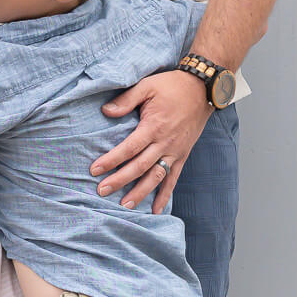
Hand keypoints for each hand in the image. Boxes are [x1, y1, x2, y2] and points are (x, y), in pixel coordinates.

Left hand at [90, 68, 210, 212]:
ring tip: (125, 205)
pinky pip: (173, 179)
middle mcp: (164, 143)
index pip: (129, 148)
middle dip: (120, 180)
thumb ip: (126, 100)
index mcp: (153, 127)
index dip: (111, 160)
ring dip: (140, 192)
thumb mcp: (147, 86)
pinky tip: (155, 209)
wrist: (202, 89)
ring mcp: (175, 151)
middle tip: (102, 191)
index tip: (95, 170)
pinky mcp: (183, 155)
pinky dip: (165, 195)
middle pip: (139, 167)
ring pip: (156, 177)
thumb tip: (105, 111)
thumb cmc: (172, 86)